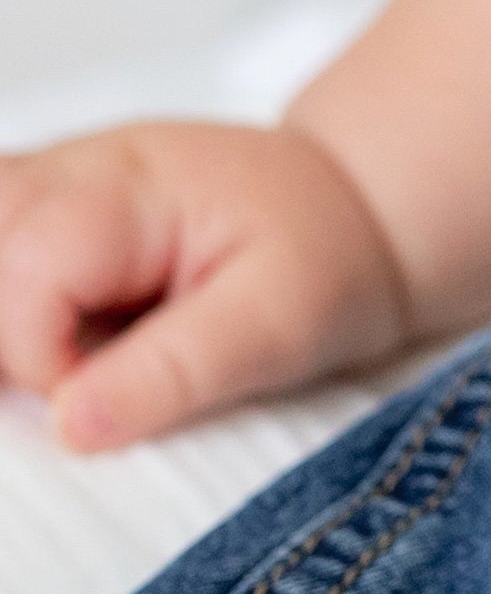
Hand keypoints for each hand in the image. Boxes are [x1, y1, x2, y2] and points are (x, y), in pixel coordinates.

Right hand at [0, 121, 413, 452]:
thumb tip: (72, 424)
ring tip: (70, 355)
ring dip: (5, 320)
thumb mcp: (281, 321)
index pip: (29, 270)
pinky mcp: (38, 214)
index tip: (97, 401)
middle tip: (71, 376)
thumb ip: (177, 369)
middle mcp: (73, 169)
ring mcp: (49, 183)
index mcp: (130, 186)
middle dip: (5, 335)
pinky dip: (10, 307)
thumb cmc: (326, 256)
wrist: (353, 208)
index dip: (42, 359)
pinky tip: (57, 338)